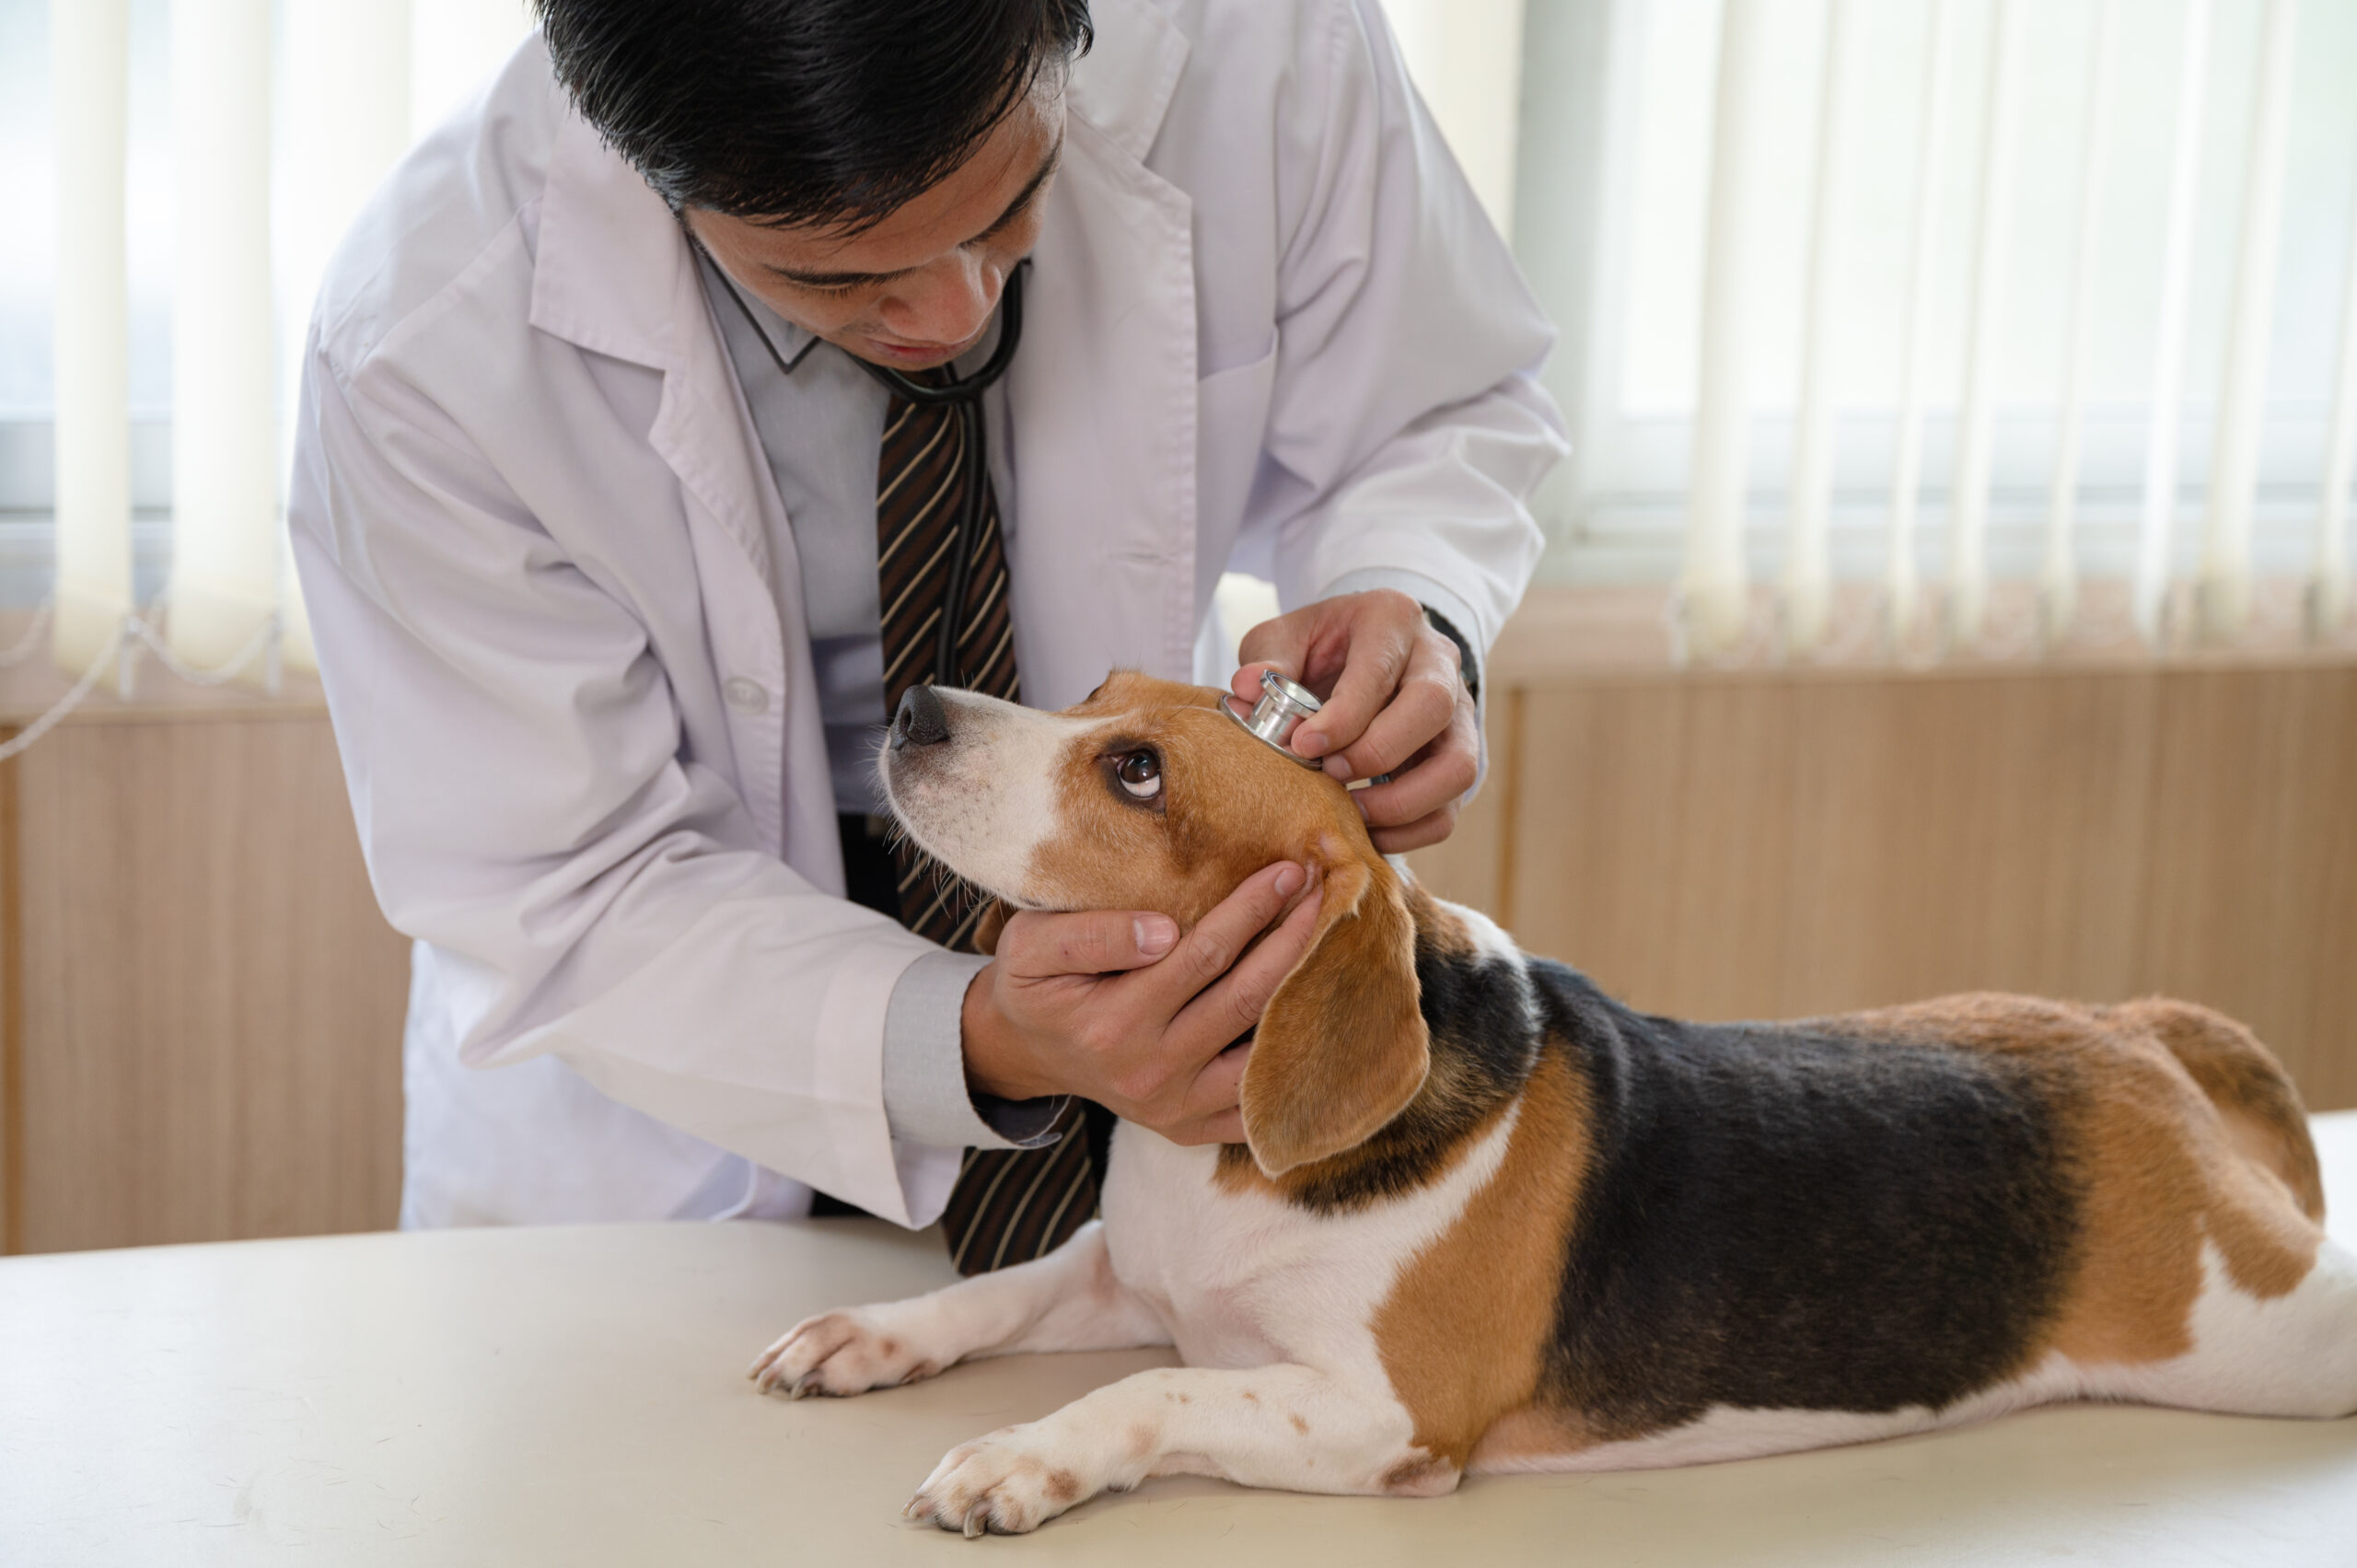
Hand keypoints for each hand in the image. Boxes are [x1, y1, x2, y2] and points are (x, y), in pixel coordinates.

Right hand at [960, 862, 1323, 1143]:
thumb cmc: (1034, 984)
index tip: (1289, 870)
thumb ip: (1090, 935)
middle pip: (1247, 1000)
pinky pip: (1262, 1100)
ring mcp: (1177, 1108)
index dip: (1252, 910)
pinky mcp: (1193, 1127)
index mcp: (1112, 1026)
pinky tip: (1324, 1009)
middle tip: (1330, 890)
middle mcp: (1152, 1074)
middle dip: (1296, 939)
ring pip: (1266, 1051)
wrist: (1026, 1050)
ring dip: (1308, 994)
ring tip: (1337, 941)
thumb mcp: (1031, 946)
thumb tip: (1165, 932)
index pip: (1203, 955)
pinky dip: (1297, 1058)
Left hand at [1235, 588, 1477, 852]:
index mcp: (1393, 619)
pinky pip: (1449, 810)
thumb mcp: (1287, 636)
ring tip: (1350, 811)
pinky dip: (1408, 832)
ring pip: (1458, 766)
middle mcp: (1439, 662)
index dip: (1343, 716)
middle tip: (1330, 774)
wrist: (1365, 655)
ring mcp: (1459, 714)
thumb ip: (1267, 658)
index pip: (1380, 670)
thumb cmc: (1322, 648)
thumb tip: (1247, 688)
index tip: (1303, 746)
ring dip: (1401, 801)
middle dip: (1377, 752)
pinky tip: (1364, 830)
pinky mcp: (1458, 761)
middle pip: (1433, 707)